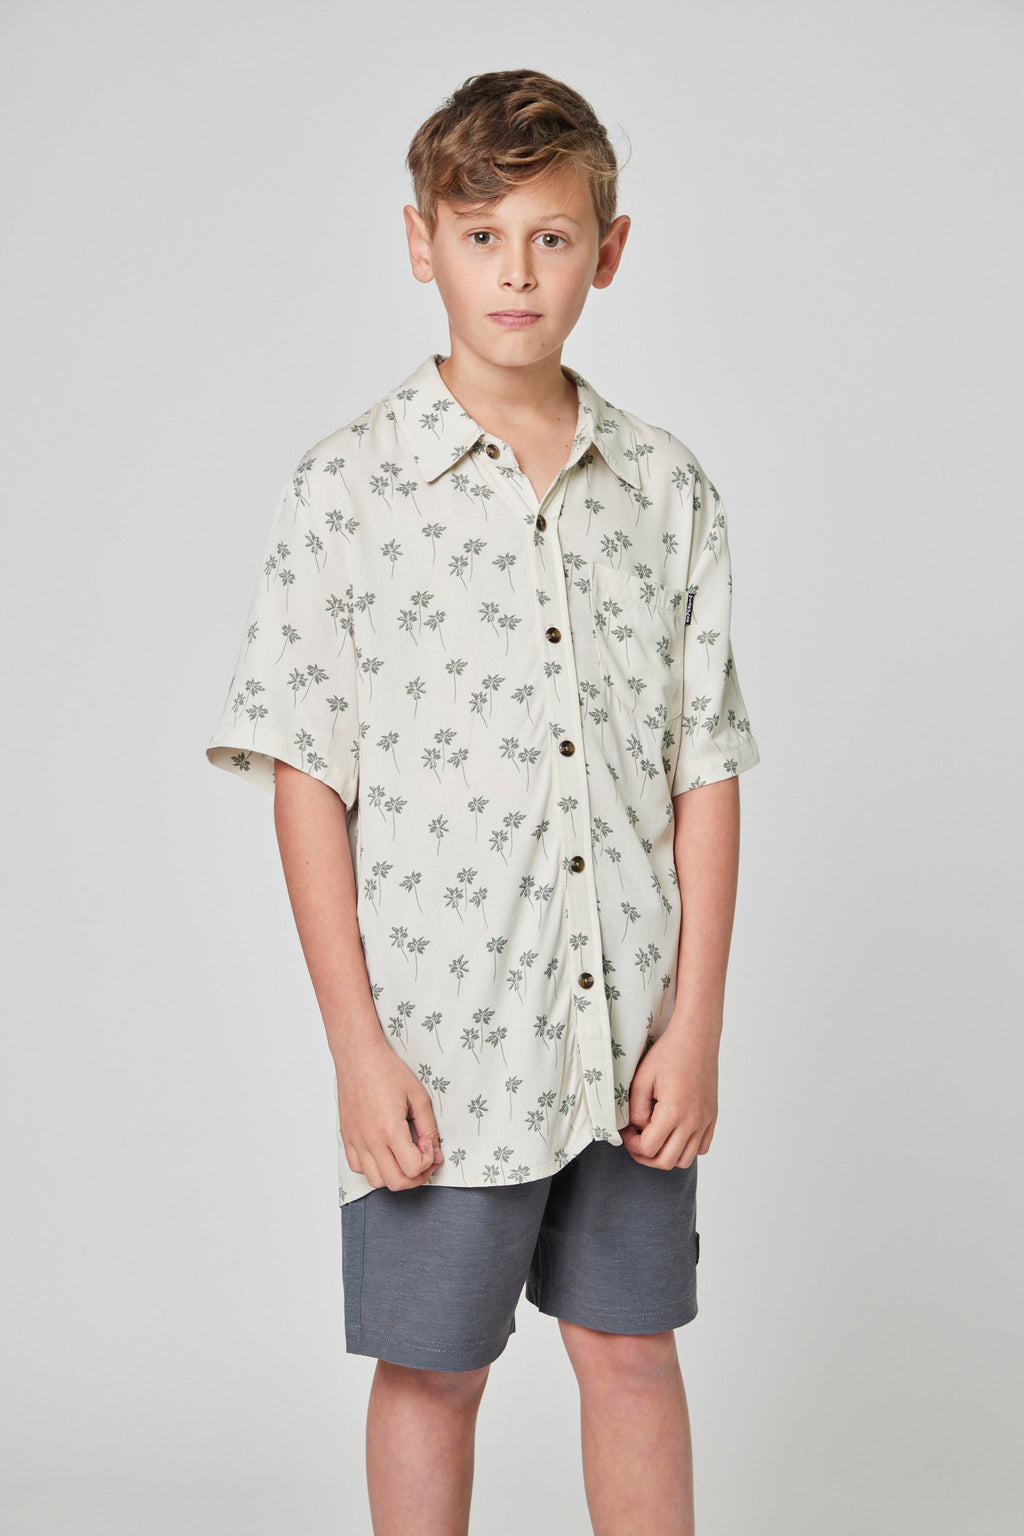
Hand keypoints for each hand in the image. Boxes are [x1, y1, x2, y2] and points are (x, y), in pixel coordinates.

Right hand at [336, 1038, 443, 1191]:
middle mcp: (370, 1140)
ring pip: (376, 1181)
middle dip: (416, 1177)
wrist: (358, 1057)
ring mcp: (356, 1141)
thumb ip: (429, 1127)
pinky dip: (374, 1168)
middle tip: (423, 1159)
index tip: (428, 1144)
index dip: (428, 1161)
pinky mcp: (347, 1138)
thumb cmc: (387, 1071)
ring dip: (394, 1175)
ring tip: (403, 1157)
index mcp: (390, 1129)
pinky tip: (384, 1152)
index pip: (413, 1168)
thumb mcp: (418, 1096)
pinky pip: (358, 1168)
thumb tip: (434, 1151)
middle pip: (395, 1182)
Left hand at [620, 1023, 718, 1169]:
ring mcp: (705, 1121)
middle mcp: (693, 1121)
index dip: (631, 1144)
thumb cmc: (668, 1054)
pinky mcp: (712, 1117)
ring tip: (655, 1136)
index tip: (627, 1130)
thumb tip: (637, 1130)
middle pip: (666, 1162)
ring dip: (666, 1154)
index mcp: (674, 1112)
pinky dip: (686, 1148)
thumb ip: (636, 1110)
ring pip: (684, 1160)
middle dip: (645, 1156)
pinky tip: (674, 1132)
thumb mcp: (641, 1079)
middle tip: (636, 1140)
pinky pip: (701, 1148)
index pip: (648, 1149)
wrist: (696, 1038)